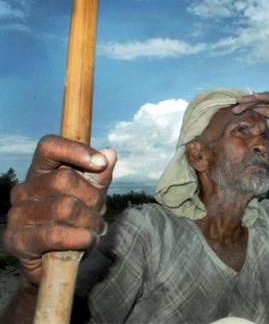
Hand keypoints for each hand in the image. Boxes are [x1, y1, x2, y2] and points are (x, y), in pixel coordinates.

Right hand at [3, 135, 116, 285]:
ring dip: (91, 221)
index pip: (49, 146)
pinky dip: (83, 238)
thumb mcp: (91, 197)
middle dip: (93, 197)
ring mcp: (18, 214)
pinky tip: (88, 241)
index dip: (76, 150)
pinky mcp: (18, 240)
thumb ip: (100, 177)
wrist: (54, 263)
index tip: (100, 163)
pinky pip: (58, 234)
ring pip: (66, 207)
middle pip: (65, 179)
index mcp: (39, 172)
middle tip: (100, 212)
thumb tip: (110, 154)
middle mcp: (24, 189)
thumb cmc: (74, 222)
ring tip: (95, 229)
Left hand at [232, 91, 268, 135]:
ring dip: (254, 98)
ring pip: (266, 96)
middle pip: (260, 99)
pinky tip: (257, 97)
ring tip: (242, 100)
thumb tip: (255, 110)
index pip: (258, 104)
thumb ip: (268, 112)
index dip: (247, 106)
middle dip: (247, 101)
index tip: (235, 110)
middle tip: (234, 104)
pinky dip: (267, 96)